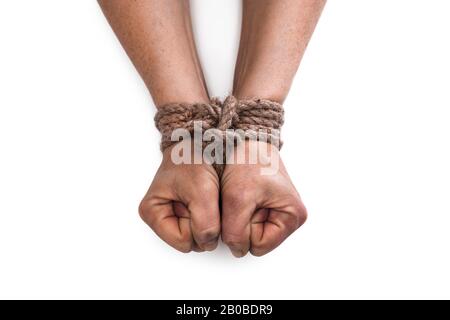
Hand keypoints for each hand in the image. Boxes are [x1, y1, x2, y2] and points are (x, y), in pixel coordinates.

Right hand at [139, 143, 220, 252]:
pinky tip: (209, 198)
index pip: (183, 242)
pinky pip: (204, 226)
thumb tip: (208, 243)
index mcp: (152, 212)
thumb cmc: (194, 158)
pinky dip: (212, 214)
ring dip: (210, 218)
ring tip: (208, 195)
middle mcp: (160, 217)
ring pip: (199, 236)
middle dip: (204, 222)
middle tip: (206, 197)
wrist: (201, 139)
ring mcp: (173, 215)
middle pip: (191, 241)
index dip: (199, 226)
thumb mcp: (202, 190)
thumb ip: (205, 222)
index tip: (202, 200)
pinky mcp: (186, 212)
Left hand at [221, 140, 306, 256]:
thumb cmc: (248, 160)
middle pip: (255, 240)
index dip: (242, 230)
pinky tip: (240, 194)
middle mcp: (289, 216)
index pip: (258, 246)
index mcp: (293, 216)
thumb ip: (235, 231)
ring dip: (237, 215)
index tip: (242, 204)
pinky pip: (246, 219)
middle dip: (241, 222)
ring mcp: (278, 211)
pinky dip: (238, 209)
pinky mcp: (267, 206)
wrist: (246, 138)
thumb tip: (237, 250)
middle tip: (240, 198)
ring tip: (240, 194)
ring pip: (248, 231)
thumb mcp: (237, 199)